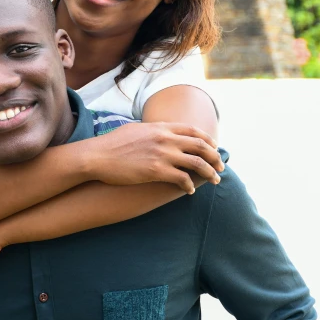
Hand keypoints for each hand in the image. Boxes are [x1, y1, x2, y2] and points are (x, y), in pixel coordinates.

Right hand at [90, 122, 224, 193]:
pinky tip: (189, 191)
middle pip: (201, 146)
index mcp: (161, 127)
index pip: (193, 130)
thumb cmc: (112, 144)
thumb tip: (160, 131)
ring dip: (209, 173)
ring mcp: (162, 154)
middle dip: (215, 157)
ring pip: (197, 163)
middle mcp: (165, 138)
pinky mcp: (157, 171)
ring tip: (214, 181)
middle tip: (221, 167)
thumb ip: (153, 130)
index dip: (207, 140)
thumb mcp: (136, 129)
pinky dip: (189, 186)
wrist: (98, 155)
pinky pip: (182, 179)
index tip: (214, 148)